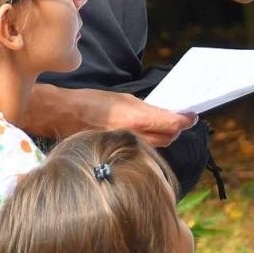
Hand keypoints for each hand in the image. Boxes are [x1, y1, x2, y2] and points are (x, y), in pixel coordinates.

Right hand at [25, 85, 195, 146]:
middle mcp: (134, 137)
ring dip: (164, 136)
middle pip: (169, 138)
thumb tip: (164, 114)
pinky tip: (146, 134)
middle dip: (176, 129)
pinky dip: (149, 142)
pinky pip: (142, 150)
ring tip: (164, 125)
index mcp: (136, 119)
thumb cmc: (90, 102)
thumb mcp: (122, 98)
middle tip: (179, 119)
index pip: (173, 124)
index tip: (192, 116)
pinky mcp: (119, 154)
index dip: (186, 120)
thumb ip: (147, 109)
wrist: (62, 116)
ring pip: (157, 145)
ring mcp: (126, 148)